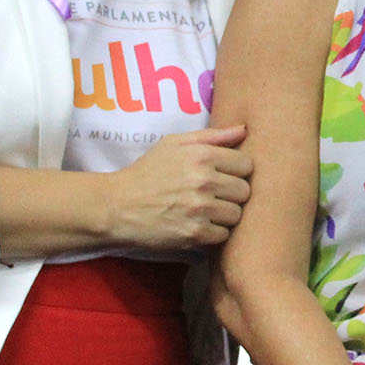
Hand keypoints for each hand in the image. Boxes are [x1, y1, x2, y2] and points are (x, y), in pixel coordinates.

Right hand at [104, 125, 251, 250]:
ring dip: (223, 215)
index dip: (236, 172)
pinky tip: (197, 225)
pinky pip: (223, 235)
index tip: (223, 176)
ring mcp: (200, 209)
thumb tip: (244, 130)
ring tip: (204, 211)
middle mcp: (204, 181)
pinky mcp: (194, 234)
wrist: (116, 206)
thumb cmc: (147, 172)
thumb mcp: (173, 144)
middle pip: (244, 191)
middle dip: (232, 194)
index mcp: (201, 155)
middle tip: (213, 195)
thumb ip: (212, 136)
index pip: (247, 165)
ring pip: (236, 214)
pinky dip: (212, 233)